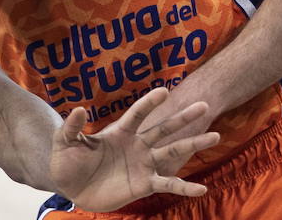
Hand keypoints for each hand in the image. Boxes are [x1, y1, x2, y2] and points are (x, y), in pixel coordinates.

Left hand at [49, 88, 219, 212]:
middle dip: (183, 118)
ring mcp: (143, 164)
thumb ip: (73, 126)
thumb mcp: (65, 142)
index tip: (165, 91)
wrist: (73, 189)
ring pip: (172, 152)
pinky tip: (201, 189)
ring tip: (215, 136)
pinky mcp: (144, 184)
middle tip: (204, 105)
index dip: (150, 103)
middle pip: (163, 128)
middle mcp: (136, 145)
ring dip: (193, 144)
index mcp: (120, 132)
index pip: (137, 114)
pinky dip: (184, 187)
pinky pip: (168, 184)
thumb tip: (79, 109)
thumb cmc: (68, 162)